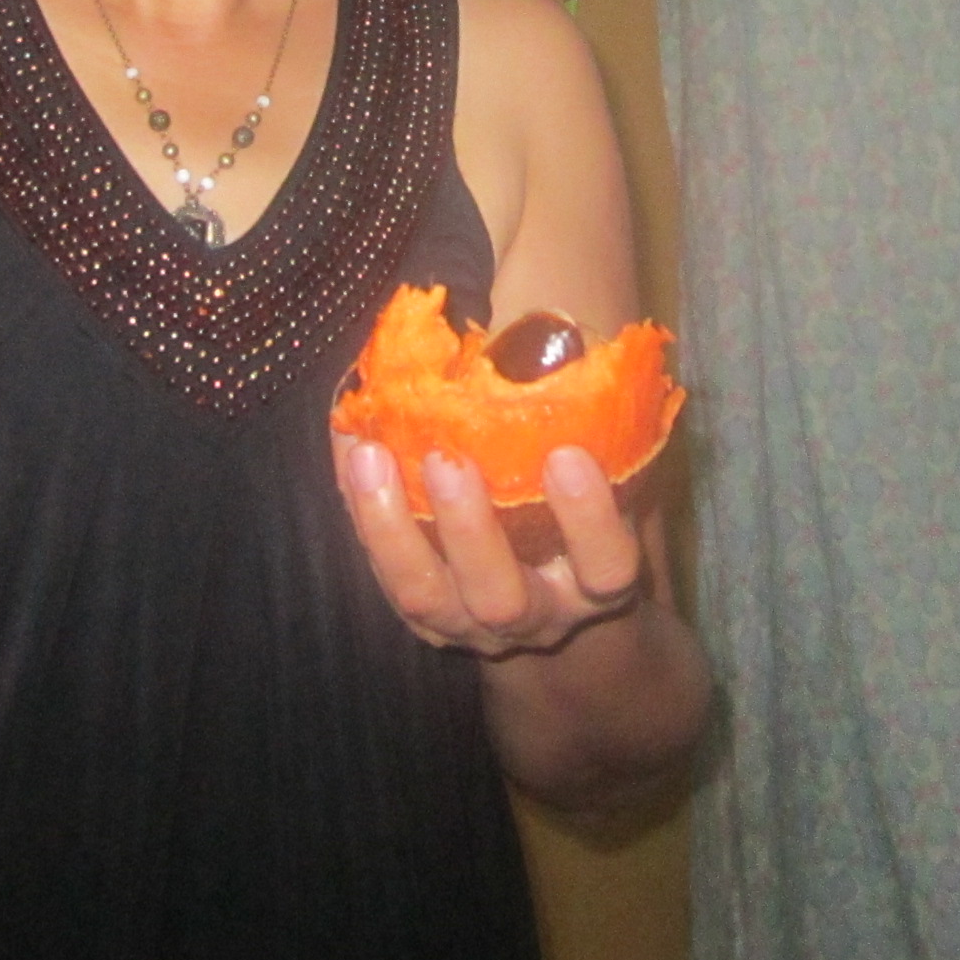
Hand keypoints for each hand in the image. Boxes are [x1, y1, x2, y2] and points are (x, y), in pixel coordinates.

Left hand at [335, 435, 647, 656]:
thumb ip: (589, 420)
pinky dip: (360, 508)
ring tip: (372, 455)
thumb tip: (552, 335)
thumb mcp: (600, 468)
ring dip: (393, 527)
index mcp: (593, 582)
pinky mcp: (417, 612)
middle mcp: (534, 616)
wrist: (551, 584)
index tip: (566, 454)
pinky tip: (352, 447)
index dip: (589, 518)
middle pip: (502, 598)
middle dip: (470, 531)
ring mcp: (467, 624)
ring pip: (423, 597)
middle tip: (447, 460)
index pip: (606, 567)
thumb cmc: (576, 500)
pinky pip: (379, 568)